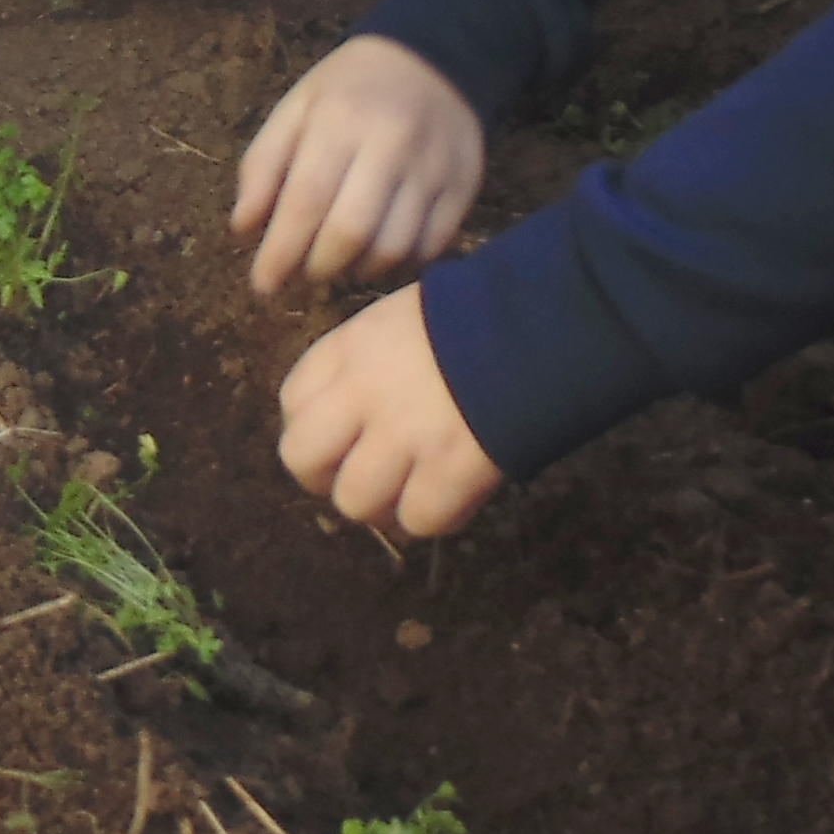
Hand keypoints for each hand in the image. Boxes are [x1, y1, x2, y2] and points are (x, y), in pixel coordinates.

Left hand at [236, 36, 483, 294]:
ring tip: (338, 264)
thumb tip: (244, 229)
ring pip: (393, 247)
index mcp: (339, 121)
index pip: (305, 201)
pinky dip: (399, 265)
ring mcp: (433, 168)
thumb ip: (263, 164)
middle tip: (303, 273)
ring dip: (357, 271)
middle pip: (351, 231)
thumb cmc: (349, 89)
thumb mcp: (295, 108)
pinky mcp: (464, 186)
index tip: (264, 284)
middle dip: (318, 267)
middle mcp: (390, 145)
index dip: (281, 253)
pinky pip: (431, 247)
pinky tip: (377, 256)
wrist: (434, 58)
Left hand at [275, 283, 503, 536]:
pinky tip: (451, 496)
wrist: (540, 322)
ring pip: (355, 502)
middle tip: (362, 475)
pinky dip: (433, 516)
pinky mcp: (450, 471)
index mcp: (349, 350)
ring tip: (411, 489)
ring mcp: (404, 437)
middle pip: (302, 459)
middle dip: (326, 476)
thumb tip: (348, 413)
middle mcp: (363, 395)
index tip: (341, 435)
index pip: (293, 403)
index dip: (314, 427)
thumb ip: (365, 362)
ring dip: (381, 504)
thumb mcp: (401, 318)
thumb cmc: (475, 313)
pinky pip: (419, 520)